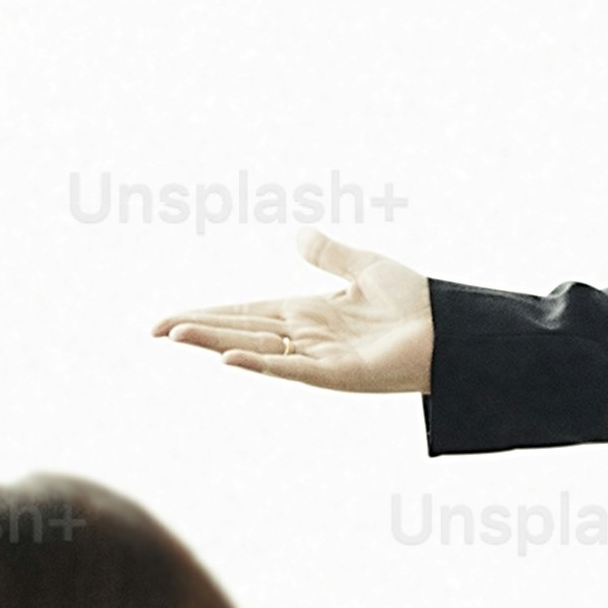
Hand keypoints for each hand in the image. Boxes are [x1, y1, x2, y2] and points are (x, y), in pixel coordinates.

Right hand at [152, 231, 436, 396]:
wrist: (453, 331)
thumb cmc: (416, 303)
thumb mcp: (365, 267)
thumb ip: (328, 254)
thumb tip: (296, 234)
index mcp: (307, 313)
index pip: (245, 312)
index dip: (208, 313)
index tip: (171, 319)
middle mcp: (305, 336)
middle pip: (239, 329)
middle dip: (197, 329)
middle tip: (154, 329)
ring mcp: (317, 357)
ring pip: (254, 347)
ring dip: (214, 342)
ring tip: (175, 336)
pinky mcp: (337, 373)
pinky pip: (290, 367)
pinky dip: (260, 363)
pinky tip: (229, 357)